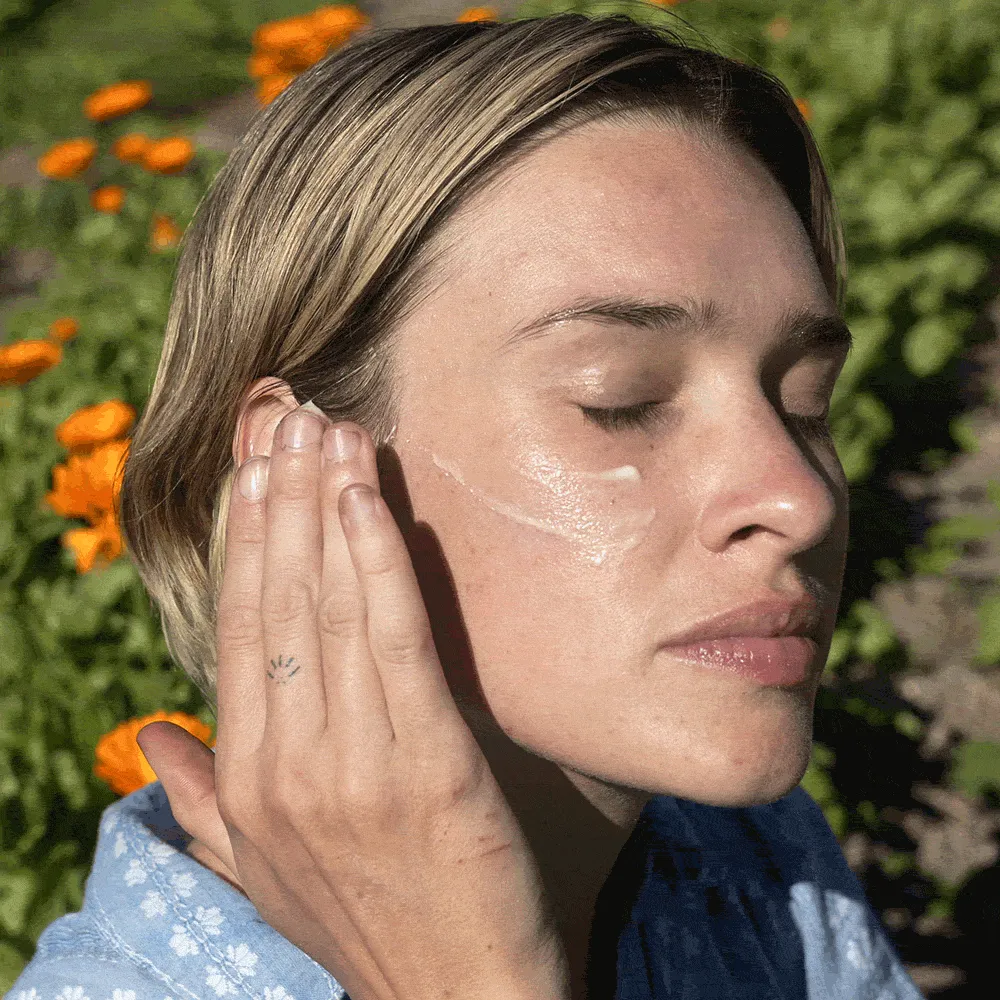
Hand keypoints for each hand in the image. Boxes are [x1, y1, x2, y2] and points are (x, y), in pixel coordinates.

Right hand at [136, 405, 569, 999]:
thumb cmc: (370, 926)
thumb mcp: (265, 872)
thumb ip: (206, 800)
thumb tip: (149, 737)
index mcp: (249, 781)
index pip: (238, 631)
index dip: (243, 539)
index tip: (250, 464)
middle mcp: (287, 765)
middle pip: (274, 603)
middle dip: (275, 500)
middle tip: (283, 414)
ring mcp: (353, 768)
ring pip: (326, 609)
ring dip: (322, 508)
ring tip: (322, 430)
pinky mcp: (428, 767)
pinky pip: (392, 642)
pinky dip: (374, 562)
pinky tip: (365, 497)